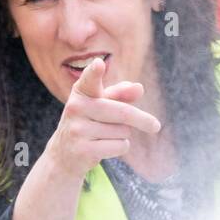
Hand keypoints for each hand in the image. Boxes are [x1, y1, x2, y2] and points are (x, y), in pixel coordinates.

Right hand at [43, 56, 162, 181]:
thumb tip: (139, 88)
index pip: (89, 80)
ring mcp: (77, 129)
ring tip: (105, 136)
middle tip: (156, 126)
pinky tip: (105, 147)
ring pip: (122, 131)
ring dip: (123, 135)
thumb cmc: (88, 123)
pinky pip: (119, 146)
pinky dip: (120, 147)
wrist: (64, 155)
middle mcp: (76, 108)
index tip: (99, 64)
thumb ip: (120, 94)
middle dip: (142, 120)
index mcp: (81, 92)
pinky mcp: (82, 150)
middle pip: (122, 112)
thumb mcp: (101, 105)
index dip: (94, 72)